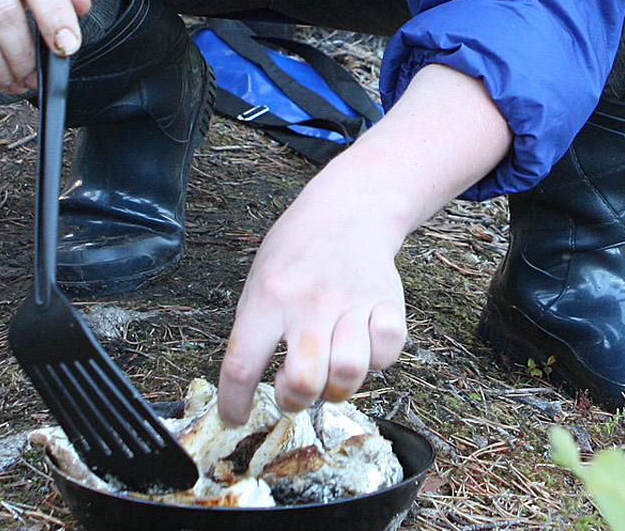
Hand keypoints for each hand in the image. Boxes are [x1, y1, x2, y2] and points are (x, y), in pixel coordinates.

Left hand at [212, 64, 512, 423]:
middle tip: (293, 388)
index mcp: (268, 297)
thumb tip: (249, 386)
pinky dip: (377, 360)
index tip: (235, 417)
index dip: (235, 402)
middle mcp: (309, 302)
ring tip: (329, 372)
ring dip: (337, 386)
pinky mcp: (387, 302)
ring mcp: (351, 302)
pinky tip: (364, 346)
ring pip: (348, 373)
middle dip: (295, 400)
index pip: (242, 364)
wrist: (350, 207)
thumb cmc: (298, 251)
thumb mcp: (260, 280)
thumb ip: (256, 328)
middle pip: (304, 380)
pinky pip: (388, 351)